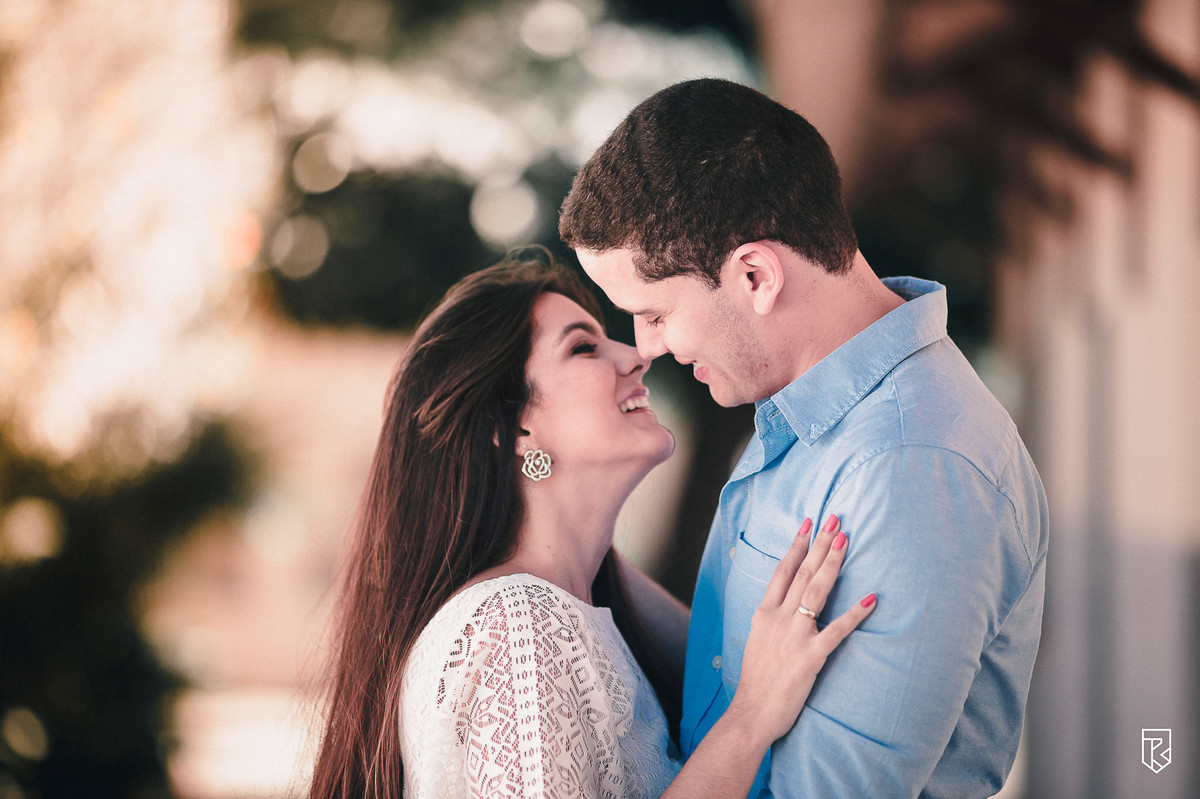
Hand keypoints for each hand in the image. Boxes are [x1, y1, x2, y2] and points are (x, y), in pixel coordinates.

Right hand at [727, 515, 875, 745]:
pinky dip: (855, 614)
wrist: (751, 713)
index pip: (782, 570)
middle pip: (802, 572)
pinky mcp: (810, 657)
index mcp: (763, 613)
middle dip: (820, 544)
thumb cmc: (756, 680)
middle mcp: (777, 619)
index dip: (797, 545)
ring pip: (817, 591)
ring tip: (846, 541)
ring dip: (833, 563)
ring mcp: (794, 636)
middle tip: (835, 520)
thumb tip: (786, 602)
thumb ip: (771, 618)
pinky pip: (837, 631)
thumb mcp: (757, 640)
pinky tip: (871, 598)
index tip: (809, 524)